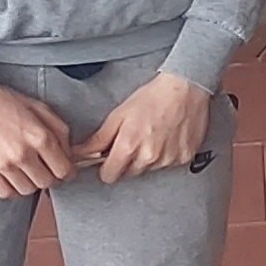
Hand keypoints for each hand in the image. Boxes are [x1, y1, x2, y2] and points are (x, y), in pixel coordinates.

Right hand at [0, 71, 79, 199]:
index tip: (66, 170)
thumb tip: (70, 152)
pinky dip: (12, 189)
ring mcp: (3, 164)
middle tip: (48, 170)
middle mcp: (23, 154)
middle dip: (52, 178)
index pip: (64, 170)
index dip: (68, 172)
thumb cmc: (2, 100)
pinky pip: (5, 193)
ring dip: (32, 183)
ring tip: (29, 172)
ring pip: (27, 190)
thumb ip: (59, 131)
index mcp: (40, 137)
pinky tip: (13, 177)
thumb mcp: (39, 107)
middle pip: (47, 183)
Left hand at [86, 72, 214, 183]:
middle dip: (128, 161)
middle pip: (130, 174)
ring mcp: (168, 159)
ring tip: (154, 135)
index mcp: (129, 147)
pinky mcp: (184, 158)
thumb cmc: (152, 97)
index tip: (111, 158)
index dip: (108, 167)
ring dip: (148, 158)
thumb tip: (79, 153)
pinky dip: (166, 154)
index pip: (109, 176)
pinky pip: (169, 164)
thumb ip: (99, 139)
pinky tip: (168, 137)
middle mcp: (149, 158)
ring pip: (150, 169)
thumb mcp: (119, 115)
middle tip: (135, 140)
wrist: (186, 89)